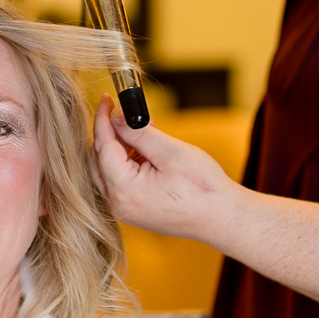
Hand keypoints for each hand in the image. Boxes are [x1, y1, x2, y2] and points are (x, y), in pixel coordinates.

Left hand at [90, 94, 242, 243]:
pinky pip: (117, 181)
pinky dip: (125, 163)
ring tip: (146, 132)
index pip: (101, 145)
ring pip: (106, 169)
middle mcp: (116, 203)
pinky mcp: (131, 211)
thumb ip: (137, 132)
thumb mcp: (169, 151)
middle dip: (110, 133)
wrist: (221, 218)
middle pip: (97, 159)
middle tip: (127, 114)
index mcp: (123, 189)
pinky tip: (146, 152)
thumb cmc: (202, 187)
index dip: (102, 118)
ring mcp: (123, 209)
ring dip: (119, 147)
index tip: (106, 99)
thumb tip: (115, 116)